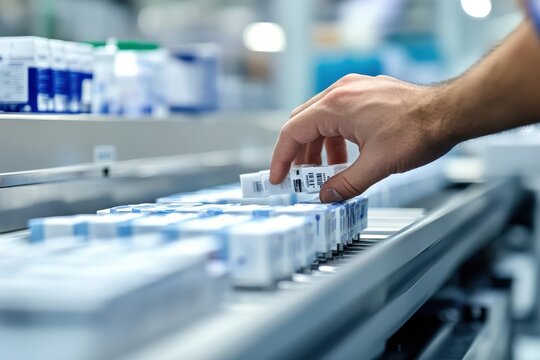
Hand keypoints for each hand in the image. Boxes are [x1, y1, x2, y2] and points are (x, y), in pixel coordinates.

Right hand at [269, 74, 455, 201]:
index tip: (278, 177)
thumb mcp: (377, 165)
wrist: (450, 111)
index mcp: (336, 105)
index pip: (292, 132)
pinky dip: (335, 138)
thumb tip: (326, 196)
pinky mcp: (366, 94)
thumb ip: (346, 183)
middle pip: (303, 124)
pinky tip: (345, 158)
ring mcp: (354, 90)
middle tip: (299, 178)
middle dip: (299, 154)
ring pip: (321, 121)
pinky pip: (339, 116)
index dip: (282, 158)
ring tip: (326, 173)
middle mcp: (341, 92)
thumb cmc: (419, 130)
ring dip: (319, 148)